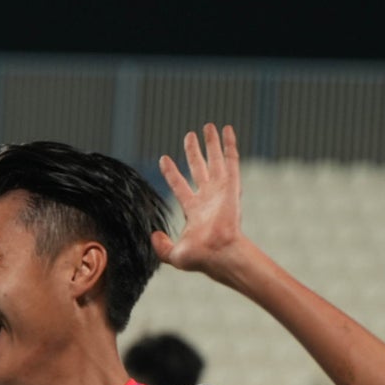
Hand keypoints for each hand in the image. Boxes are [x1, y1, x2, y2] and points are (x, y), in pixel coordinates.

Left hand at [152, 126, 249, 274]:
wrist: (219, 253)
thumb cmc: (200, 258)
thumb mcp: (174, 255)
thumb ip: (161, 247)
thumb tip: (153, 235)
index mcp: (195, 211)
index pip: (180, 185)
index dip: (172, 172)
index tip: (164, 158)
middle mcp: (208, 198)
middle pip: (199, 168)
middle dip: (194, 152)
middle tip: (189, 135)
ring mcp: (221, 191)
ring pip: (215, 160)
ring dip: (211, 143)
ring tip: (208, 126)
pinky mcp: (232, 186)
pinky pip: (231, 160)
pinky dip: (229, 144)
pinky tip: (227, 130)